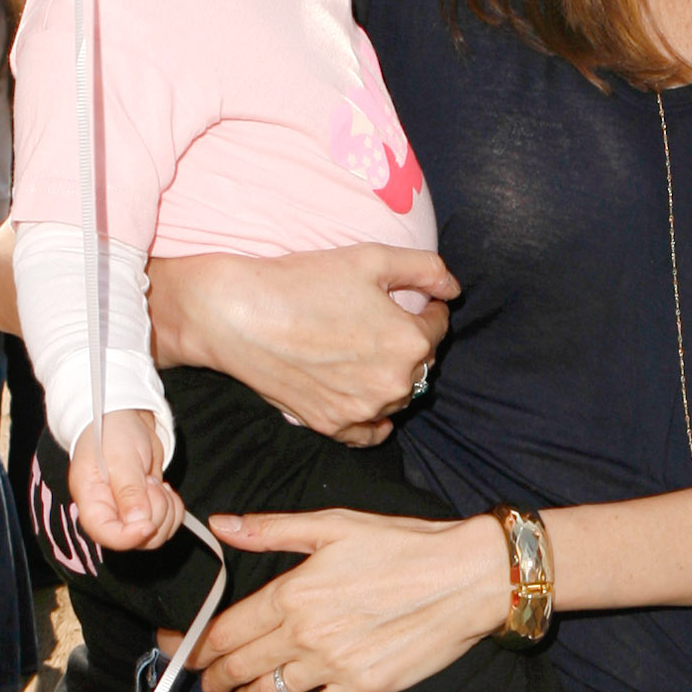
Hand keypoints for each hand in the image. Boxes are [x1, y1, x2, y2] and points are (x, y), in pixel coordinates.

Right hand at [69, 409, 182, 549]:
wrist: (125, 417)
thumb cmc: (113, 431)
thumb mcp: (121, 458)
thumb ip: (129, 492)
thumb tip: (138, 524)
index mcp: (91, 500)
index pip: (104, 534)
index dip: (127, 537)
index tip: (147, 525)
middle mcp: (108, 511)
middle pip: (136, 539)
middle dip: (154, 512)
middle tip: (149, 482)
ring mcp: (128, 512)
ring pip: (155, 535)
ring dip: (165, 509)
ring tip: (154, 482)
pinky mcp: (147, 508)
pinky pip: (167, 523)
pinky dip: (174, 508)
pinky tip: (164, 489)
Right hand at [146, 245, 455, 445]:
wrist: (237, 315)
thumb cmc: (302, 282)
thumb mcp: (371, 258)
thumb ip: (425, 268)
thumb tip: (453, 288)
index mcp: (409, 341)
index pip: (438, 325)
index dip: (426, 307)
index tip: (409, 299)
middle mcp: (394, 383)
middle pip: (421, 363)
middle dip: (409, 341)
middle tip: (379, 321)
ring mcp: (363, 409)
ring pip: (397, 396)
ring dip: (391, 376)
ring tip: (361, 350)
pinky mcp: (332, 426)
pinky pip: (370, 432)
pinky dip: (373, 417)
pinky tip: (362, 396)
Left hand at [188, 505, 508, 691]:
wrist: (466, 577)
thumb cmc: (404, 543)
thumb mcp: (334, 523)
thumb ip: (272, 529)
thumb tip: (223, 525)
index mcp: (292, 591)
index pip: (224, 630)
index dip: (193, 644)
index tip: (177, 649)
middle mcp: (304, 633)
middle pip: (238, 667)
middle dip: (212, 677)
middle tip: (203, 681)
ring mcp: (332, 666)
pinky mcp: (363, 689)